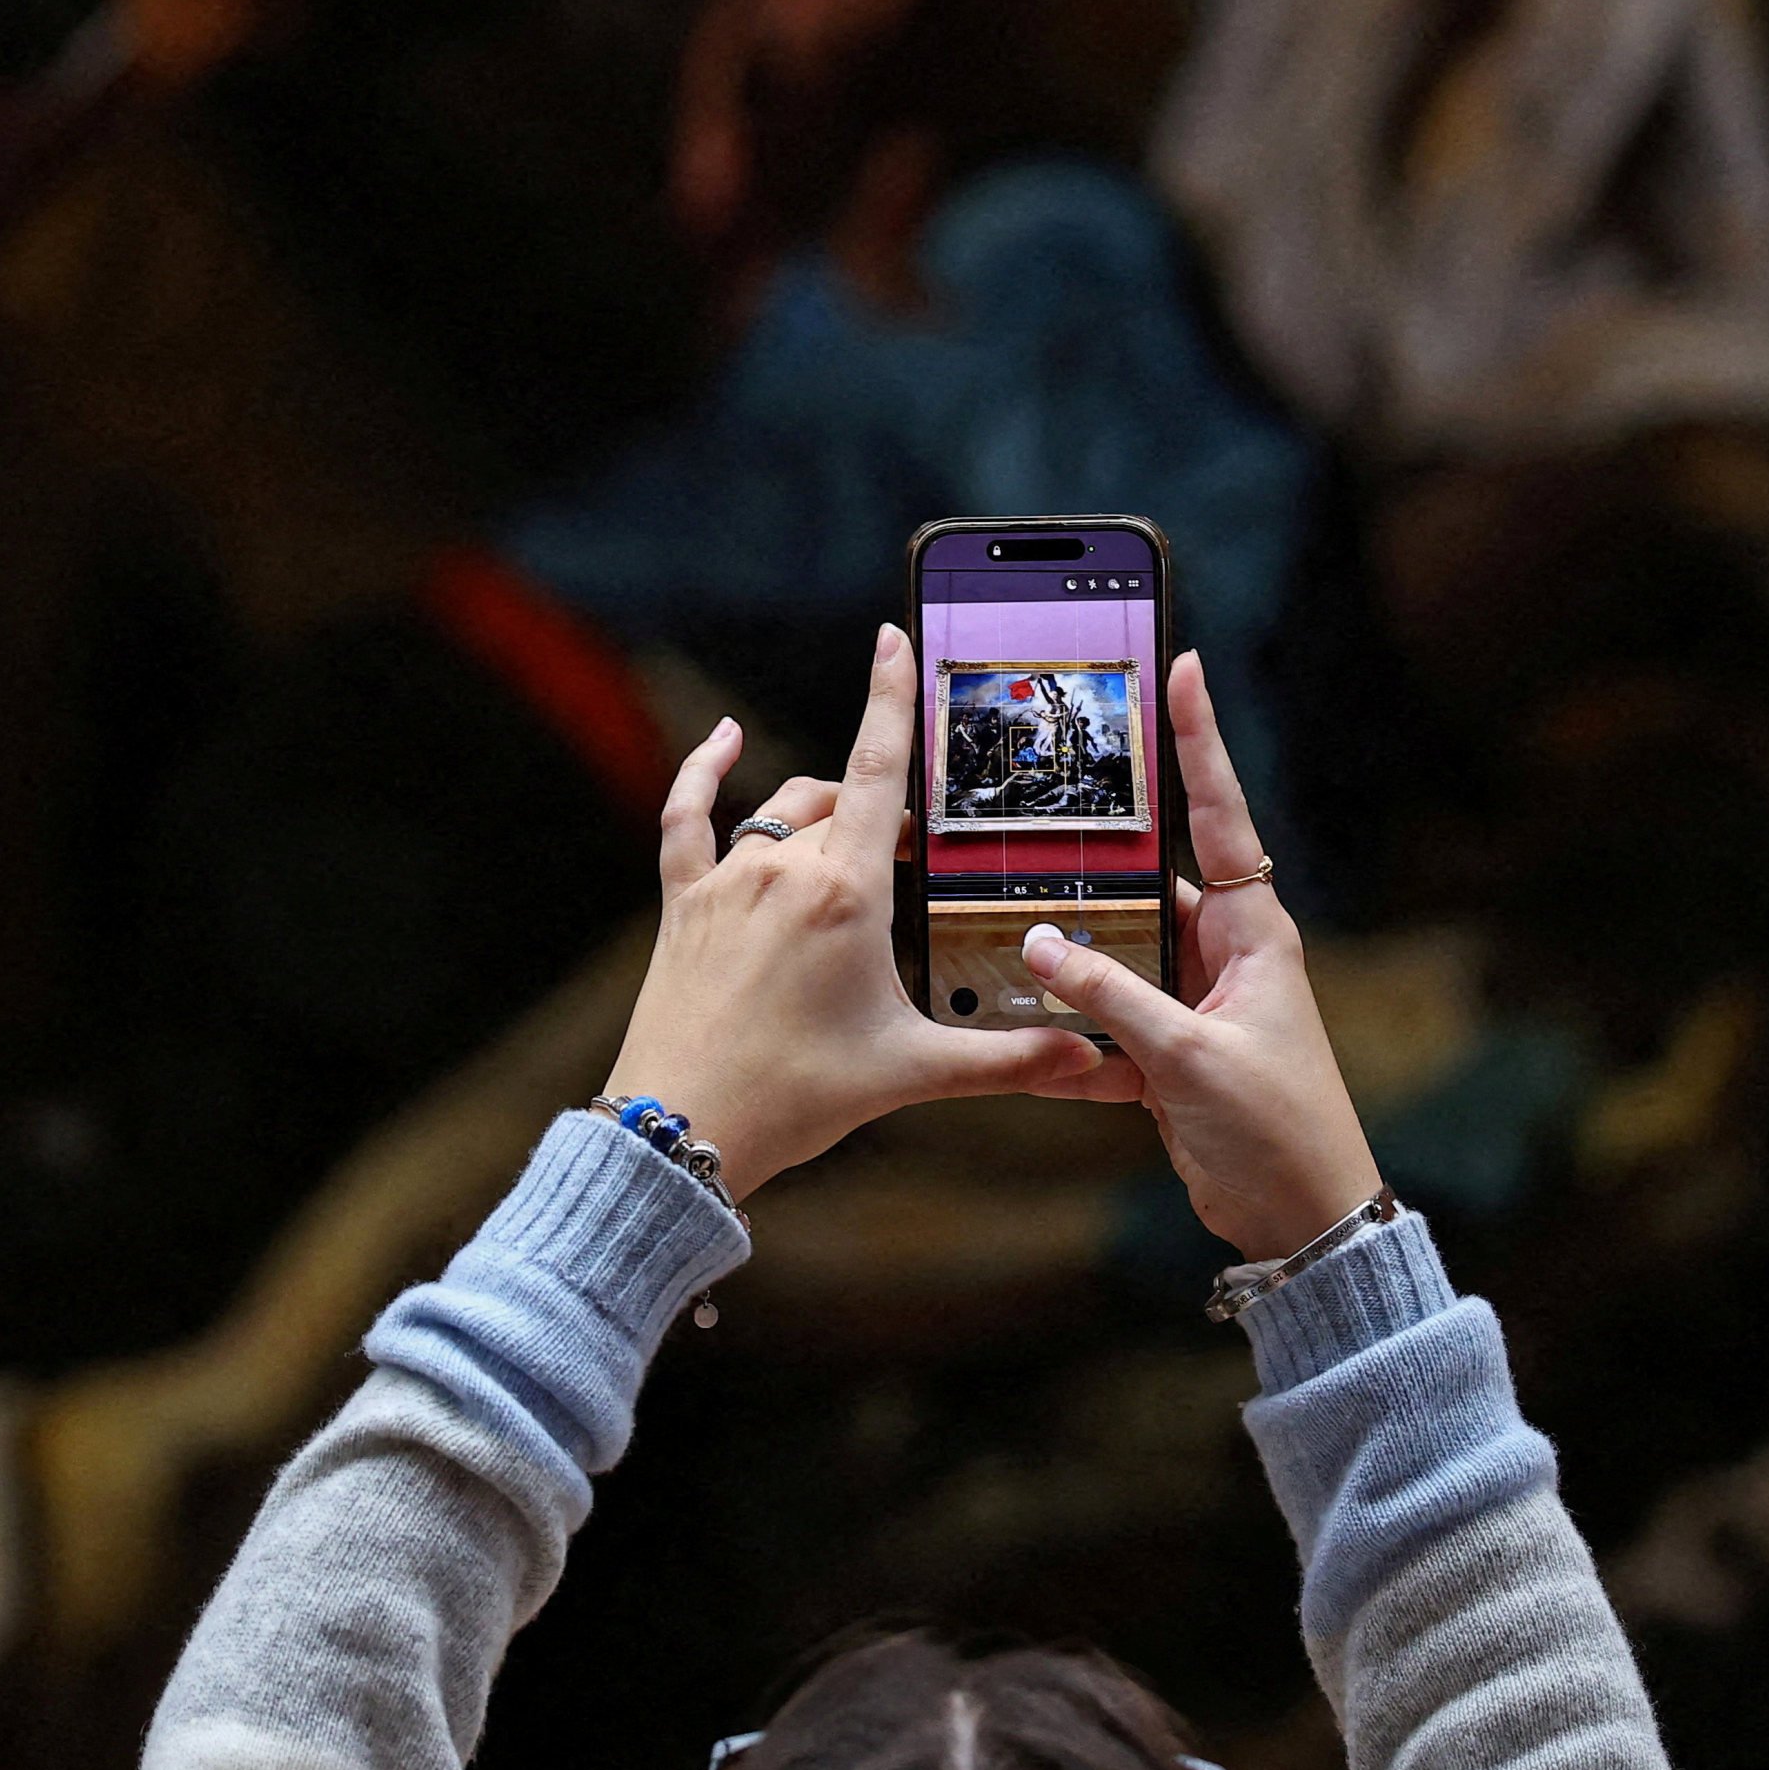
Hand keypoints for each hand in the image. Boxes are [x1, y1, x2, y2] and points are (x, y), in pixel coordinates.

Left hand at [607, 623, 1113, 1200]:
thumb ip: (1004, 1059)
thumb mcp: (909, 1072)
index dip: (890, 698)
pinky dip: (704, 772)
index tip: (894, 637)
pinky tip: (723, 741)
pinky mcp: (683, 904)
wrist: (681, 1132)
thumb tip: (1087, 1055)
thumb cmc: (793, 1098)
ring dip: (824, 814)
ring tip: (860, 846)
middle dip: (885, 819)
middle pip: (843, 803)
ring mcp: (725, 880)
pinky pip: (688, 816)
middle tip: (918, 864)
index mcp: (843, 893)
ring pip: (784, 813)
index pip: (876, 770)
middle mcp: (781, 869)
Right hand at [1018, 653, 1383, 1261]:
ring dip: (1063, 957)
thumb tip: (1040, 944)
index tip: (1180, 669)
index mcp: (1254, 934)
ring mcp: (1193, 1004)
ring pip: (1112, 955)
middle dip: (1087, 857)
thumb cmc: (1279, 1129)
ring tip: (992, 929)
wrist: (1303, 1220)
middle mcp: (1225, 955)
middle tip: (1028, 804)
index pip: (1218, 817)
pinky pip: (1102, 1027)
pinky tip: (1013, 1037)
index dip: (1198, 743)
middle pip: (1145, 883)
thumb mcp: (1191, 1057)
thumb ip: (1114, 998)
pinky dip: (1064, 1037)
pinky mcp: (1167, 1056)